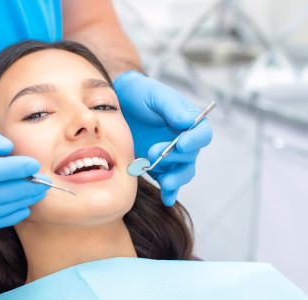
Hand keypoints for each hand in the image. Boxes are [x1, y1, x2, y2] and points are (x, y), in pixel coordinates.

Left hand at [114, 71, 211, 205]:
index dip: (195, 140)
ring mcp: (171, 155)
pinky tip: (166, 199)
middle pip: (191, 156)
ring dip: (175, 179)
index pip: (202, 133)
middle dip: (175, 157)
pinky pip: (168, 182)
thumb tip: (188, 121)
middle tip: (155, 153)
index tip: (182, 143)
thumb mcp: (155, 94)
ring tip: (165, 182)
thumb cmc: (140, 94)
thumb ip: (171, 107)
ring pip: (182, 172)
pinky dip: (169, 191)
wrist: (119, 104)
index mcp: (188, 121)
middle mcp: (183, 140)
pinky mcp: (158, 167)